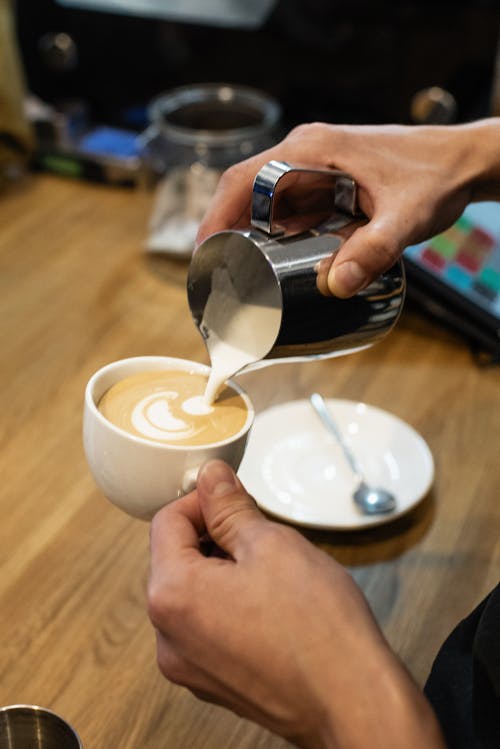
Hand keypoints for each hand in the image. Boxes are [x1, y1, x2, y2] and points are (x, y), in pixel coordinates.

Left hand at [148, 460, 444, 747]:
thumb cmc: (318, 632)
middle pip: (177, 559)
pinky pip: (209, 627)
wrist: (353, 701)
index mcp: (172, 596)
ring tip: (271, 574)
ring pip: (195, 594)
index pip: (167, 522)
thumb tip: (212, 480)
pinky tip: (271, 606)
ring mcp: (190, 666)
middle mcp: (169, 637)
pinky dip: (231, 606)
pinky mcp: (214, 682)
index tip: (229, 496)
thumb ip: (230, 507)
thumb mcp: (271, 544)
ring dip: (224, 571)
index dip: (202, 500)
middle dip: (215, 536)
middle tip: (258, 533)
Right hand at [196, 119, 499, 296]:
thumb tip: (335, 286)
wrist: (462, 163)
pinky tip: (279, 257)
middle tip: (220, 273)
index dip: (215, 217)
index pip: (243, 180)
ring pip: (265, 199)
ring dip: (250, 232)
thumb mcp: (404, 218)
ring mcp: (315, 164)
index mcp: (311, 151)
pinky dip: (275, 230)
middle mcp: (306, 152)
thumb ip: (373, 251)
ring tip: (241, 271)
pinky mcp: (326, 179)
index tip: (203, 254)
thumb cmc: (435, 177)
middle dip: (227, 231)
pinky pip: (287, 204)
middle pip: (245, 190)